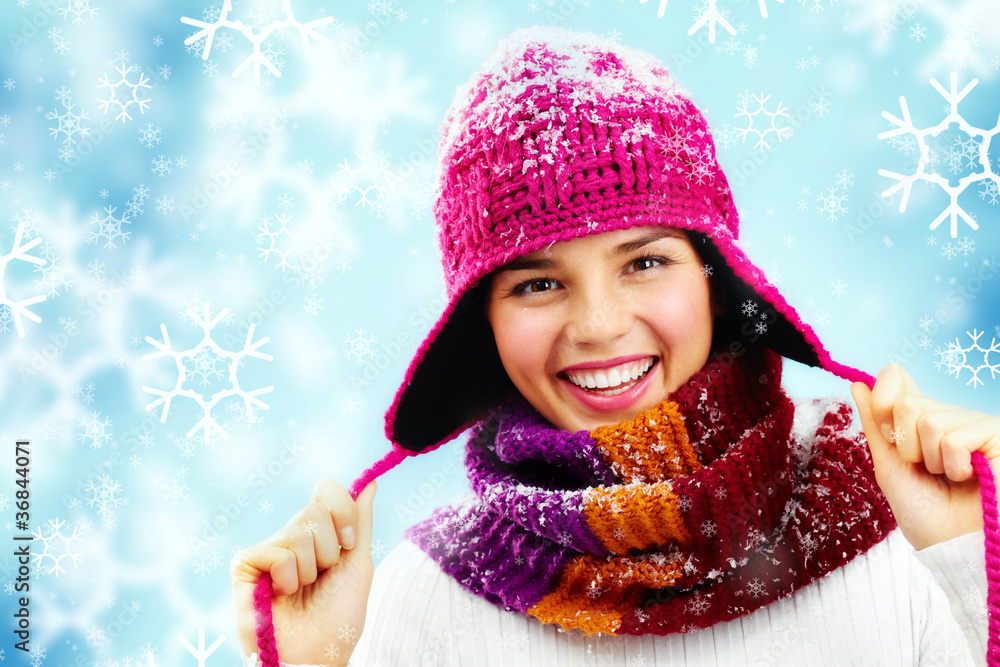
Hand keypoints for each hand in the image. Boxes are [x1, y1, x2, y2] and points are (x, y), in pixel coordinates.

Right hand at [231, 479, 376, 665]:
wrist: (318, 654)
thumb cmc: (337, 616)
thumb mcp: (358, 565)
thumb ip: (361, 524)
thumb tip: (370, 484)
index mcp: (318, 532)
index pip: (326, 491)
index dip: (342, 511)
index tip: (349, 543)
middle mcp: (291, 536)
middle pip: (315, 511)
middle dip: (329, 550)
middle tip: (322, 577)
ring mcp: (267, 549)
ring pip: (298, 532)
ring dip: (310, 569)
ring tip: (300, 591)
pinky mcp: (245, 565)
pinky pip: (276, 552)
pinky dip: (288, 577)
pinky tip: (281, 595)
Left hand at [849, 364, 999, 550]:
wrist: (953, 546)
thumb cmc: (924, 512)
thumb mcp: (889, 465)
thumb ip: (875, 424)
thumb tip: (858, 384)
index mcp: (920, 418)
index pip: (895, 378)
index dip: (883, 402)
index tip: (889, 435)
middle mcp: (948, 414)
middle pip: (906, 403)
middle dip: (906, 446)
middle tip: (926, 469)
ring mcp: (973, 422)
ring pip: (930, 421)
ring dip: (931, 459)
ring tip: (949, 477)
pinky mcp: (996, 434)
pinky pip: (955, 438)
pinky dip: (954, 465)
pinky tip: (970, 477)